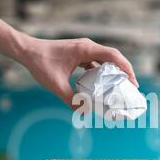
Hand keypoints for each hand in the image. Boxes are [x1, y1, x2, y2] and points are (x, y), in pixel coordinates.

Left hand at [17, 36, 137, 106]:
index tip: (133, 82)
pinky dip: (102, 71)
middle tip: (132, 87)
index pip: (113, 56)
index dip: (126, 68)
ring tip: (120, 86)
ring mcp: (83, 49)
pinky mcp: (78, 53)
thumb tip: (84, 113)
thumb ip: (70, 99)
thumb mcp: (55, 84)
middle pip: (113, 57)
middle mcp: (87, 46)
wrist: (27, 50)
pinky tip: (102, 83)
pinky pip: (96, 61)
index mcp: (85, 49)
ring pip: (105, 58)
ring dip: (114, 71)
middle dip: (124, 71)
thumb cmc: (40, 63)